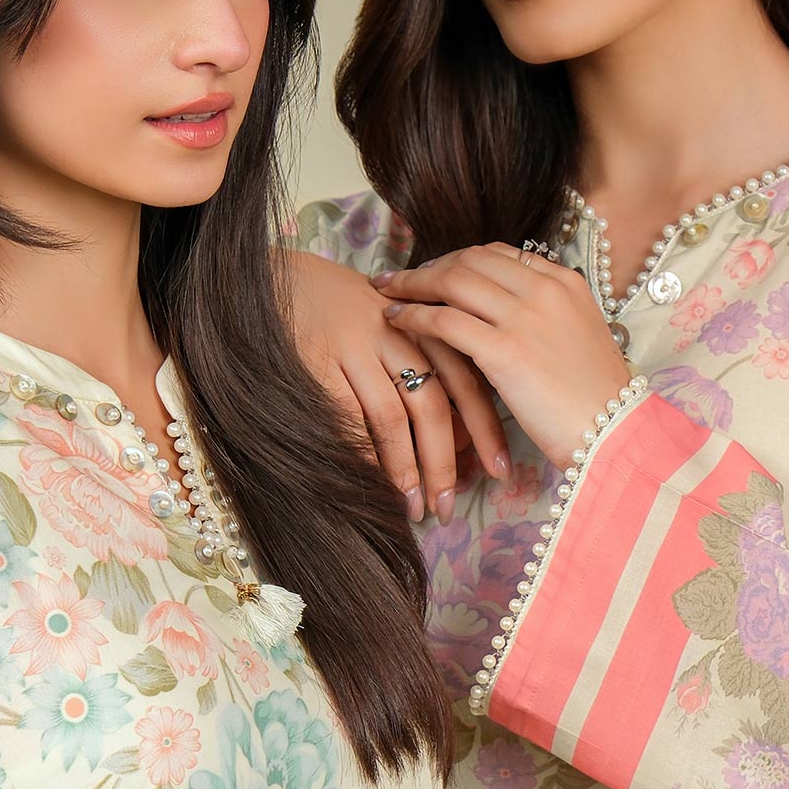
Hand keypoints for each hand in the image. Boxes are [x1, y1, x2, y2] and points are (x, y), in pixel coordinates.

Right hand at [280, 247, 510, 521]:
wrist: (288, 280)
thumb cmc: (354, 316)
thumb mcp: (402, 332)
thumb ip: (434, 372)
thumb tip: (465, 442)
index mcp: (426, 327)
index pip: (467, 384)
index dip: (486, 431)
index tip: (500, 473)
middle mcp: (397, 335)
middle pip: (433, 407)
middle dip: (445, 464)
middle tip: (448, 508)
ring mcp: (357, 346)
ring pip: (392, 417)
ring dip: (405, 469)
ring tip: (412, 507)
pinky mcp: (319, 359)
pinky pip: (348, 416)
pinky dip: (363, 453)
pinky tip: (371, 484)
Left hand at [371, 245, 632, 472]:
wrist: (614, 430)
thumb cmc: (595, 397)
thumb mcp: (577, 337)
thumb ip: (545, 316)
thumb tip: (505, 312)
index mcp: (563, 282)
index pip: (499, 255)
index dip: (459, 259)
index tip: (434, 271)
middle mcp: (543, 289)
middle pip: (470, 260)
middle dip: (429, 266)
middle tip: (400, 278)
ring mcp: (523, 317)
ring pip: (452, 282)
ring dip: (412, 284)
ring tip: (386, 292)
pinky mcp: (504, 351)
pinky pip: (444, 321)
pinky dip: (413, 316)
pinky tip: (394, 321)